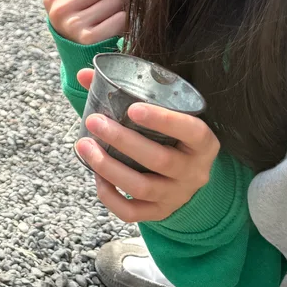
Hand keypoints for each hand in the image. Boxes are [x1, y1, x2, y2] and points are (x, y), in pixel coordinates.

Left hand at [74, 69, 220, 222]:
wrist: (183, 176)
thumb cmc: (168, 135)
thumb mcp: (161, 113)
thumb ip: (128, 92)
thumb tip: (84, 73)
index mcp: (203, 143)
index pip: (192, 131)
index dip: (164, 120)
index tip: (133, 108)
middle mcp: (194, 172)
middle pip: (159, 160)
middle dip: (122, 140)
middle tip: (94, 121)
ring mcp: (177, 195)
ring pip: (142, 187)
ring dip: (108, 167)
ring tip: (83, 145)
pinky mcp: (159, 213)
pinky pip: (132, 213)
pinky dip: (110, 196)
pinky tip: (96, 177)